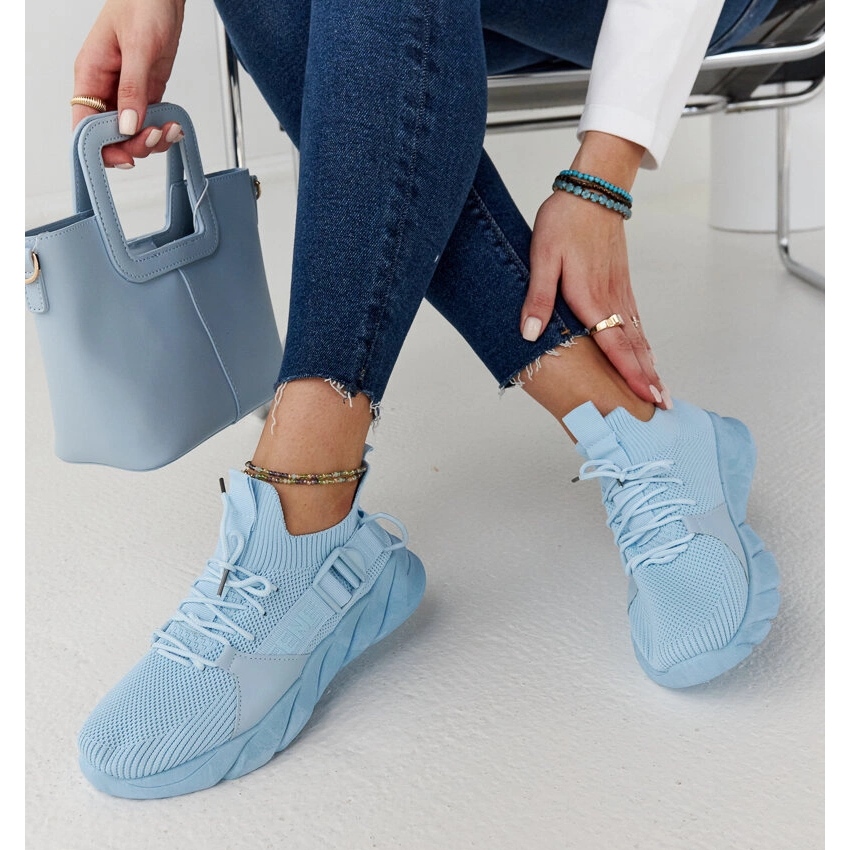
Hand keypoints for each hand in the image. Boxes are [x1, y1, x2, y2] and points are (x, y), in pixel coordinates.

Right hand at [71, 0, 186, 166]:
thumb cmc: (143, 4)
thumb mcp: (138, 46)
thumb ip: (132, 88)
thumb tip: (127, 124)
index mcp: (90, 74)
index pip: (84, 125)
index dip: (101, 148)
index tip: (125, 157)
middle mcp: (105, 87)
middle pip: (110, 135)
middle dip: (134, 144)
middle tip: (156, 135)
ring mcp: (126, 92)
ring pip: (132, 133)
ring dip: (153, 139)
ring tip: (171, 128)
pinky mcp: (146, 92)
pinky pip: (149, 122)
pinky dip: (162, 129)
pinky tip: (174, 125)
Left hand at [519, 133, 668, 408]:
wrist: (593, 189)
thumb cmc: (565, 220)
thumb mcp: (542, 257)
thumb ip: (539, 297)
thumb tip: (529, 334)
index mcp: (592, 297)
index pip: (615, 345)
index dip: (629, 373)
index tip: (644, 396)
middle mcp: (612, 299)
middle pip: (634, 347)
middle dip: (648, 378)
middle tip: (662, 405)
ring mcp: (621, 292)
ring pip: (639, 336)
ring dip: (649, 365)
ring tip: (659, 389)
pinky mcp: (622, 284)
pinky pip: (636, 322)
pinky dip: (645, 344)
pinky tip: (646, 354)